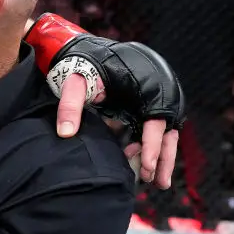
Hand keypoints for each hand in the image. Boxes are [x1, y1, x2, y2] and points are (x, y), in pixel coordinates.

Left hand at [55, 73, 178, 188]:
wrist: (91, 51)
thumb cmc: (86, 66)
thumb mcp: (75, 83)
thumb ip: (70, 106)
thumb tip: (65, 134)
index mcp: (147, 86)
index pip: (155, 123)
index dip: (152, 147)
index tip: (146, 168)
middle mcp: (159, 92)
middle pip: (168, 131)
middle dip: (163, 158)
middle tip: (156, 182)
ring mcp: (157, 99)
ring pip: (165, 133)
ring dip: (161, 156)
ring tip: (155, 181)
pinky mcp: (149, 105)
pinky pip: (154, 129)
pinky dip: (150, 146)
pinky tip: (139, 162)